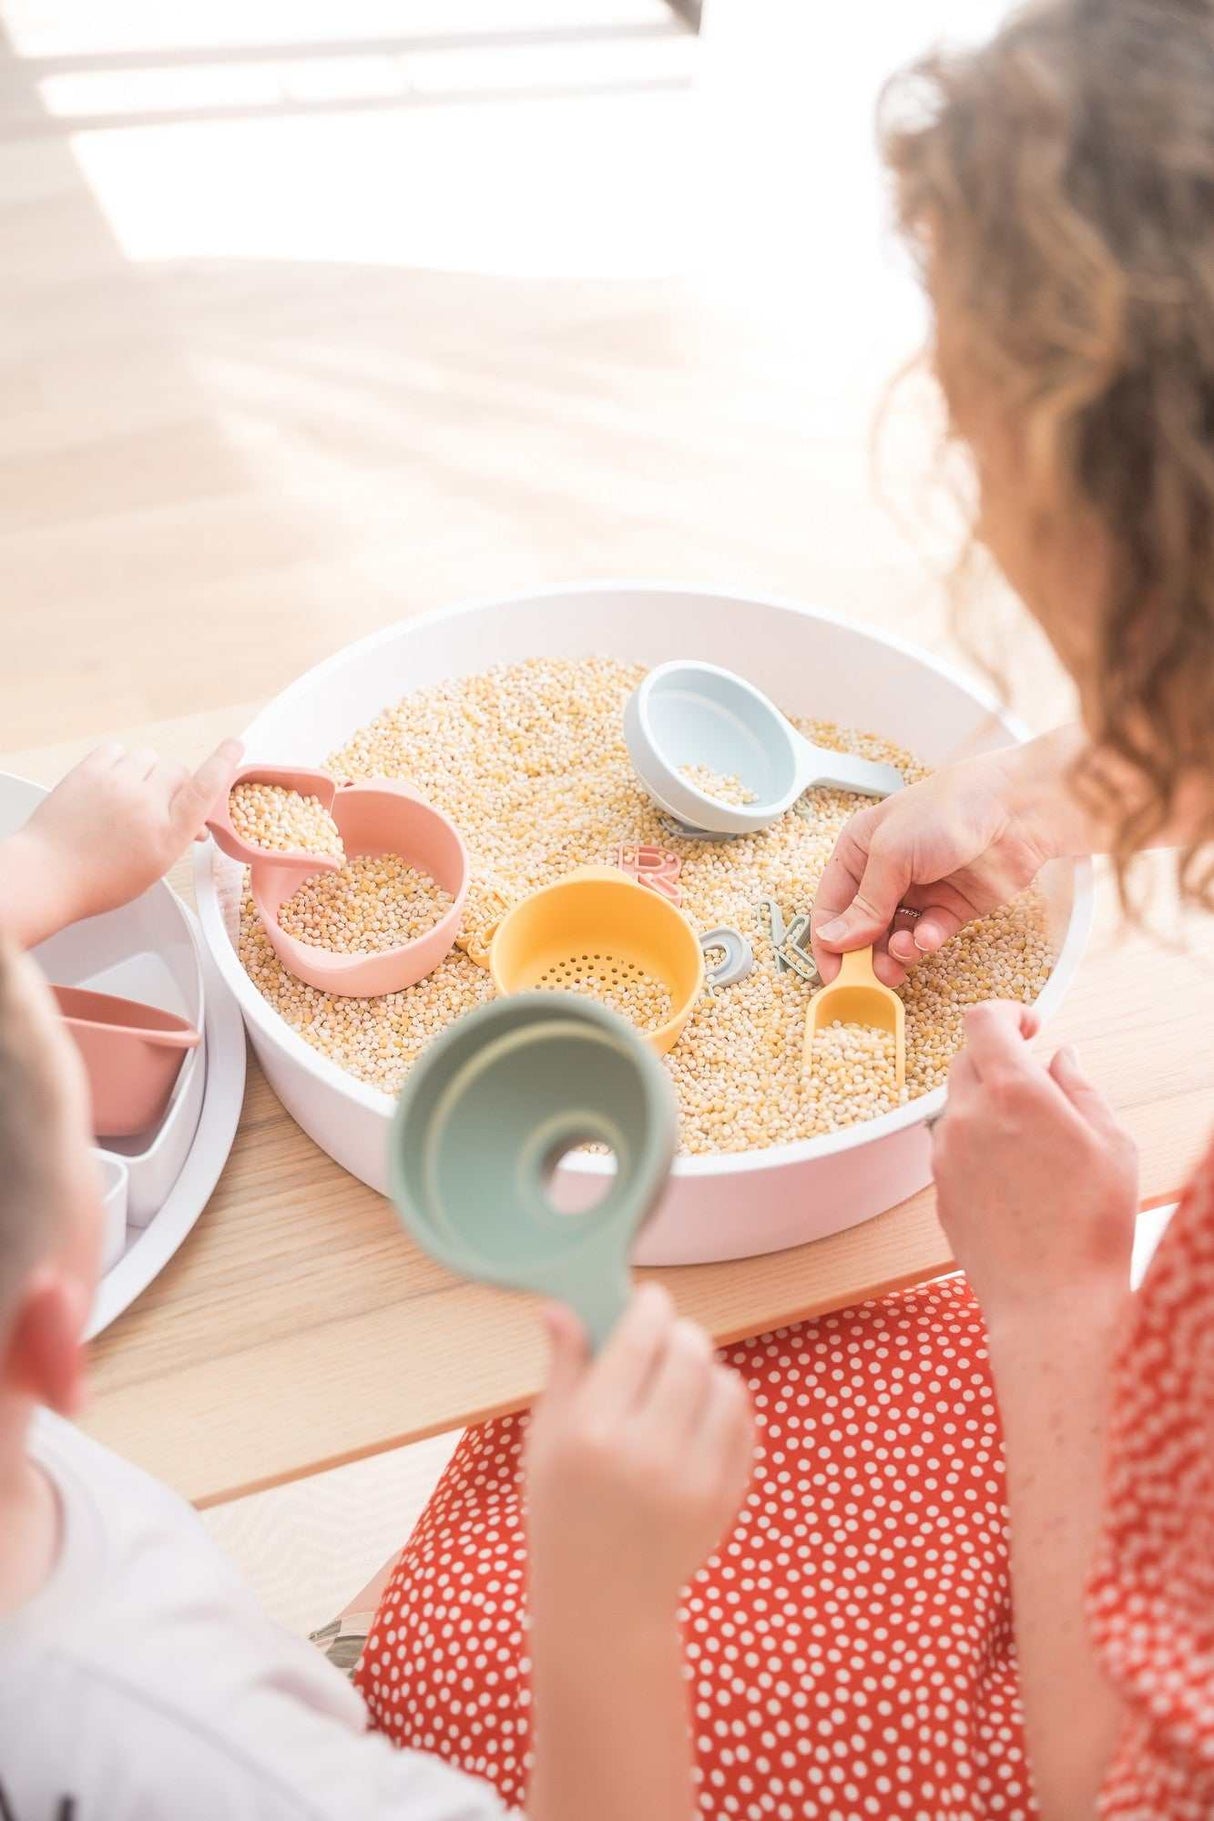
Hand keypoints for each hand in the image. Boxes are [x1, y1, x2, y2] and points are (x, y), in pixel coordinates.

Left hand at [2, 739, 242, 945]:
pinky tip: (111, 783)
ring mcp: (116, 785)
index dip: (223, 763)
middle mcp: (146, 805)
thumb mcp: (152, 868)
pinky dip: (119, 763)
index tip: (234, 746)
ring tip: (128, 795)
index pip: (205, 789)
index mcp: (167, 834)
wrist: (46, 875)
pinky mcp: (88, 772)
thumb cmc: (98, 880)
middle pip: (176, 770)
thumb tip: (194, 823)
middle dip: (172, 784)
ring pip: (147, 757)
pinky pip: (116, 751)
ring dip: (144, 772)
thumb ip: (175, 838)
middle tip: (156, 803)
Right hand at [525, 1284, 752, 1622]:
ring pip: (726, 1382)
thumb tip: (561, 1304)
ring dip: (706, 1372)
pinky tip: (696, 1421)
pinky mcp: (725, 1498)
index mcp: (591, 1432)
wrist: (604, 1600)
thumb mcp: (546, 1437)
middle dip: (679, 1334)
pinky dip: (725, 1409)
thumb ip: (563, 1366)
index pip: (641, 1337)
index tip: (647, 1301)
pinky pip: (744, 1423)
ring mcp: (692, 1479)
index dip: (650, 1305)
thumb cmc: (563, 1508)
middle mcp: (645, 1453)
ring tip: (678, 1387)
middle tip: (662, 1344)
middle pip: (691, 1351)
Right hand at [811, 747, 1057, 986]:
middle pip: (862, 928)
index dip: (828, 942)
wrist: (1017, 808)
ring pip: (894, 937)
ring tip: (903, 953)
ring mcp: (920, 890)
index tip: (834, 975)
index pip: (831, 905)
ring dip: (895, 951)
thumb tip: (833, 940)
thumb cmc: (948, 810)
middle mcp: (886, 872)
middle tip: (871, 977)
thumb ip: (864, 904)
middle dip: (865, 954)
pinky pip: (929, 935)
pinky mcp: (953, 907)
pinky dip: (927, 941)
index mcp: (858, 851)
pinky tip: (930, 937)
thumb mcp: (891, 854)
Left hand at [931, 1002, 1138, 1318]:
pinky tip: (1015, 1178)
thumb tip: (1060, 1056)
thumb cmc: (1093, 1224)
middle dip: (999, 1059)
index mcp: (1013, 1093)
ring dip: (987, 1105)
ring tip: (1033, 1144)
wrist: (1051, 1301)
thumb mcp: (1110, 1143)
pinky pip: (952, 1145)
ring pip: (958, 1104)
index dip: (1006, 1012)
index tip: (1031, 1027)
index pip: (982, 1019)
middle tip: (1037, 1087)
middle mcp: (968, 1115)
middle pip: (966, 1058)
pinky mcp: (937, 1186)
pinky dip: (977, 1142)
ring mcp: (945, 1152)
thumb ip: (1079, 1088)